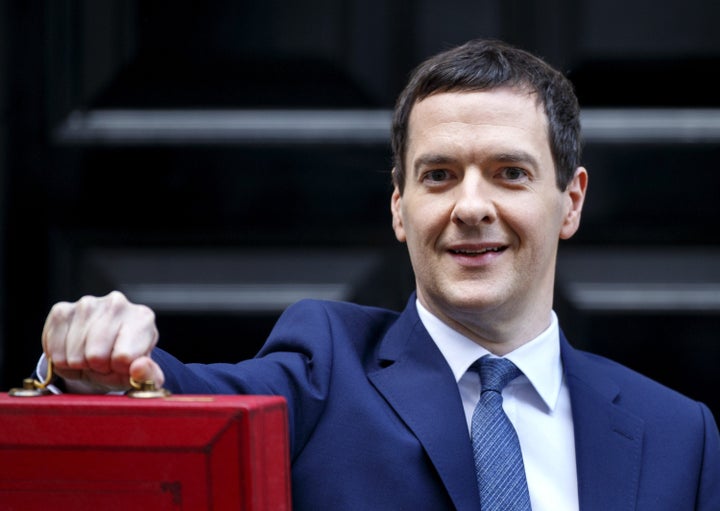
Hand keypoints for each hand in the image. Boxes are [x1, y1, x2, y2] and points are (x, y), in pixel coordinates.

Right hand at [42, 291, 163, 391]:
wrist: (100, 355)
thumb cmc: (124, 365)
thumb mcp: (141, 377)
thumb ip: (148, 376)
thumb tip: (138, 367)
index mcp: (143, 318)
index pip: (124, 357)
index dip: (117, 369)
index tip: (120, 364)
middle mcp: (118, 303)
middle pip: (96, 355)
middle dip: (97, 367)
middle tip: (103, 362)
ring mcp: (88, 303)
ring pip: (74, 354)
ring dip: (79, 364)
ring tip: (89, 357)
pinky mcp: (62, 309)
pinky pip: (53, 348)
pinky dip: (60, 358)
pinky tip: (72, 351)